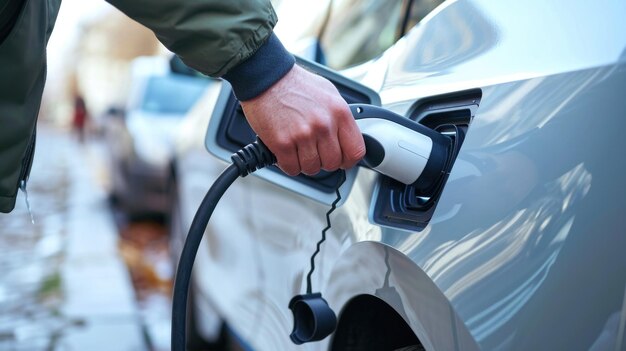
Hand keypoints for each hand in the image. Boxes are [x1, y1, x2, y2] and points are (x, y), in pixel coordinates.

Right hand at [240, 65, 364, 175]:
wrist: (267, 76)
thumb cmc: (295, 84)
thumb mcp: (329, 94)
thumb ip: (340, 117)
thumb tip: (346, 137)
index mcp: (339, 112)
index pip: (355, 150)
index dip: (348, 159)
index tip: (342, 159)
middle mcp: (323, 124)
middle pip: (332, 163)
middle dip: (323, 161)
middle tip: (314, 151)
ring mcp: (303, 135)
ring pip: (312, 168)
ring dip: (304, 162)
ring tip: (298, 148)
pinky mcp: (282, 143)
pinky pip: (291, 168)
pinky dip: (288, 164)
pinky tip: (286, 151)